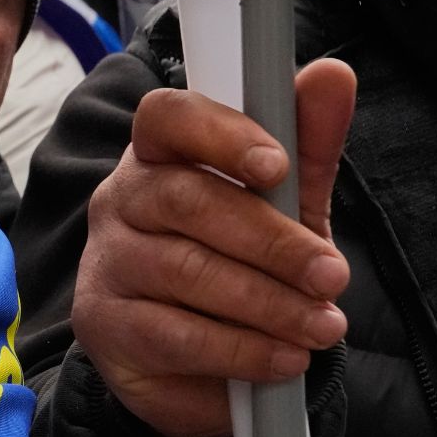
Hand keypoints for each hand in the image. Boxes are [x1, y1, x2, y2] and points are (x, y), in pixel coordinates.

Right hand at [73, 59, 357, 436]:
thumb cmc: (237, 262)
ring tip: (321, 325)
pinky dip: (242, 349)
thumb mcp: (284, 205)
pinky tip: (284, 355)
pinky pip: (175, 334)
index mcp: (158, 156)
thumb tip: (332, 76)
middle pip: (184, 199)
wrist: (196, 360)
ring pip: (183, 270)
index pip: (167, 118)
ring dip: (267, 302)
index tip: (276, 166)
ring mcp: (105, 262)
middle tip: (330, 274)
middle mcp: (120, 200)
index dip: (220, 135)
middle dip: (270, 241)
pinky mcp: (104, 325)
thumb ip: (306, 145)